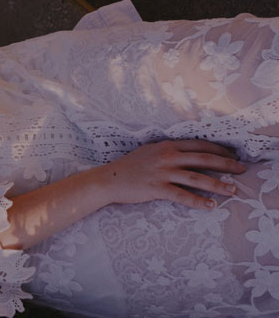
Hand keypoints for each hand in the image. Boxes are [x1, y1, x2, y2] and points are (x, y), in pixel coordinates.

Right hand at [101, 140, 245, 209]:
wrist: (109, 179)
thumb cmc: (128, 166)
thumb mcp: (149, 151)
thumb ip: (168, 151)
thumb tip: (187, 153)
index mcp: (167, 146)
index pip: (199, 145)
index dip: (219, 150)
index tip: (233, 155)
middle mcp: (167, 157)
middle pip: (204, 159)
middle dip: (227, 164)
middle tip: (242, 170)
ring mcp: (162, 172)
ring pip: (197, 178)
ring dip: (218, 185)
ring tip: (233, 191)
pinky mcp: (156, 188)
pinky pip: (182, 196)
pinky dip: (198, 202)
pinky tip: (210, 206)